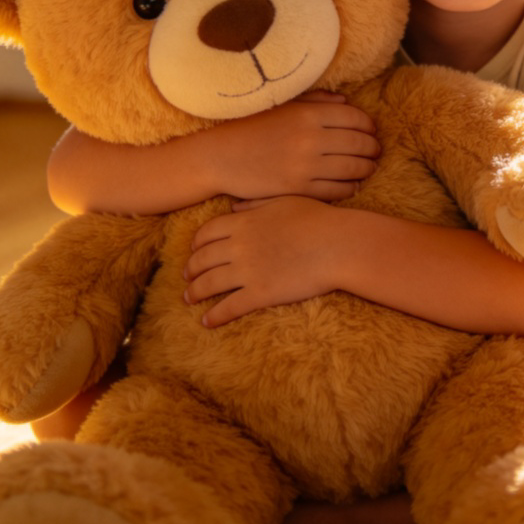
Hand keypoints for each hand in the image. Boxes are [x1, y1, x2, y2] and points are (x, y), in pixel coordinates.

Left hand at [185, 196, 342, 326]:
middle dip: (191, 270)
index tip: (193, 251)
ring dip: (195, 293)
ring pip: (209, 284)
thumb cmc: (316, 220)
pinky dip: (214, 316)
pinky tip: (207, 321)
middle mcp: (239, 247)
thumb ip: (255, 204)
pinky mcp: (260, 294)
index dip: (196, 244)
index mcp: (243, 223)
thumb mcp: (283, 202)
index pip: (207, 233)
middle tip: (187, 277)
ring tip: (189, 298)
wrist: (337, 245)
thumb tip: (234, 207)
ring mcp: (248, 271)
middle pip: (203, 259)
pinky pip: (229, 308)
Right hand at [208, 92, 378, 201]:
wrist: (220, 157)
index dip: (369, 126)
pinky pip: (337, 190)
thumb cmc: (252, 128)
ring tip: (368, 168)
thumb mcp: (283, 107)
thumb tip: (346, 102)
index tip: (371, 131)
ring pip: (353, 168)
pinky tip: (351, 185)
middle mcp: (310, 138)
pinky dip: (351, 188)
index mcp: (308, 114)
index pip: (355, 118)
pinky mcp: (299, 189)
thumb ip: (317, 102)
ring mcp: (305, 166)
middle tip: (375, 151)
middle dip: (373, 148)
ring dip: (366, 168)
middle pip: (359, 143)